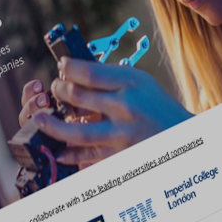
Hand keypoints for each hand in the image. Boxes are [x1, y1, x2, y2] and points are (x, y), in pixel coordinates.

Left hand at [16, 58, 191, 160]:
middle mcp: (125, 107)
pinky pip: (86, 156)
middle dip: (58, 91)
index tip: (61, 66)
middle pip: (78, 97)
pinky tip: (58, 148)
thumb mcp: (141, 81)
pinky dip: (69, 152)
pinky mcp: (119, 155)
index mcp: (131, 83)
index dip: (68, 68)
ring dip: (52, 125)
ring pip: (76, 131)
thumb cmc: (158, 105)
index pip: (89, 73)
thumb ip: (111, 76)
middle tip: (54, 88)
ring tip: (39, 118)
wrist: (182, 136)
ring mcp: (121, 134)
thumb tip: (76, 70)